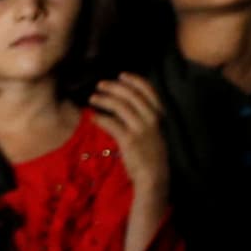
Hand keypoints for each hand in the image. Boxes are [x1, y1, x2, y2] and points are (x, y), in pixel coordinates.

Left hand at [89, 72, 169, 194]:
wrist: (153, 176)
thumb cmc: (150, 154)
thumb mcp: (153, 132)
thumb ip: (144, 118)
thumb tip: (126, 103)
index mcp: (158, 115)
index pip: (149, 91)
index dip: (134, 80)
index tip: (121, 75)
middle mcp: (151, 119)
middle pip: (131, 95)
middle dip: (114, 87)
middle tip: (100, 85)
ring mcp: (140, 129)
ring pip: (120, 106)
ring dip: (104, 99)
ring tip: (92, 98)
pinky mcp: (129, 140)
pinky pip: (111, 123)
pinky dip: (100, 118)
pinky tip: (92, 117)